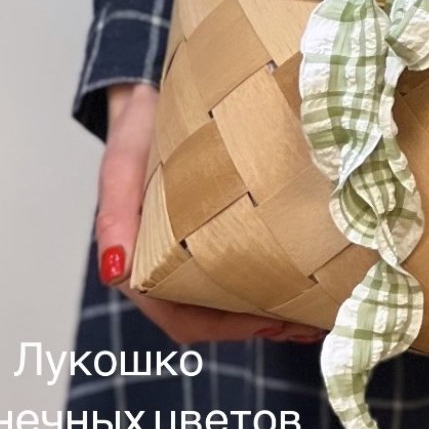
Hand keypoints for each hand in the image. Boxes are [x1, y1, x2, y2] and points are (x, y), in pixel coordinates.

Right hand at [96, 82, 322, 347]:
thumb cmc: (135, 134)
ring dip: (270, 308)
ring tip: (315, 311)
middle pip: (214, 316)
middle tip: (308, 324)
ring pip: (230, 298)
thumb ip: (113, 218)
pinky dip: (271, 279)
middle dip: (259, 323)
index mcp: (139, 266)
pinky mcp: (214, 232)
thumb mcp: (120, 167)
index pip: (182, 317)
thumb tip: (115, 272)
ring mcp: (192, 252)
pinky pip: (242, 267)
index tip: (272, 321)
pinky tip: (304, 275)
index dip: (226, 328)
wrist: (149, 99)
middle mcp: (167, 267)